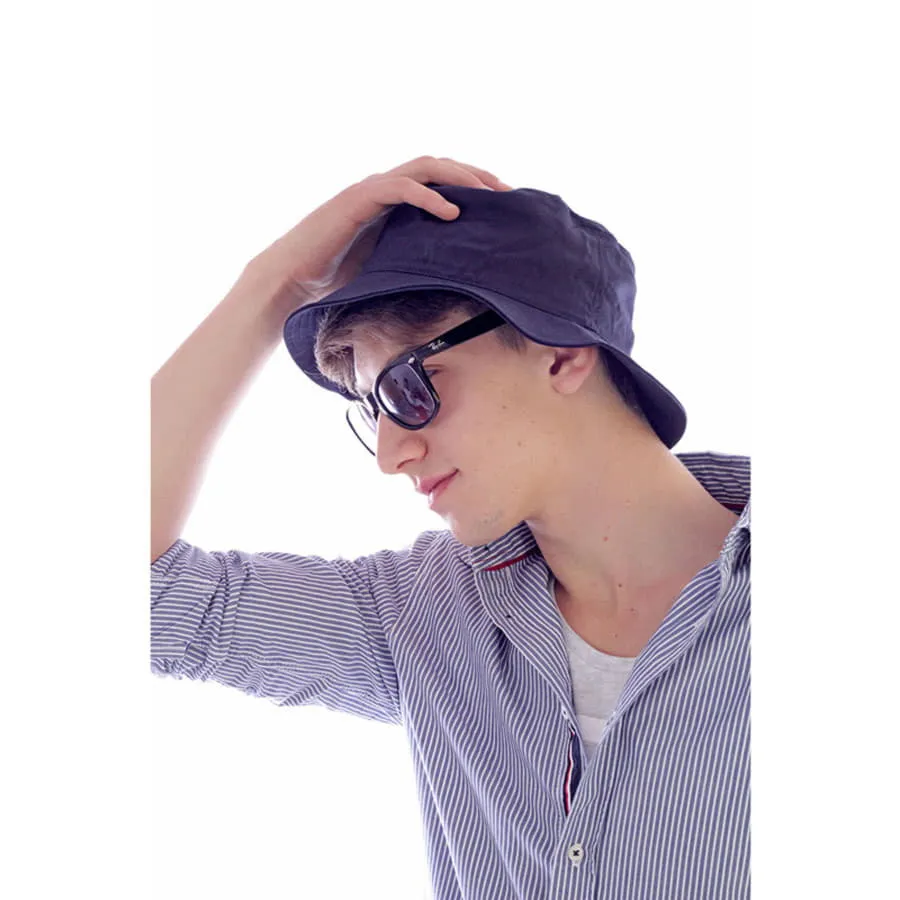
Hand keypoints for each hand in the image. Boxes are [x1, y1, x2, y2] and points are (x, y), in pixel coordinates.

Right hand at [241, 156, 512, 310]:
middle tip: (507, 193)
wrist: (294, 281)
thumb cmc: (337, 279)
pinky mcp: (358, 199)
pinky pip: (400, 188)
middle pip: (440, 166)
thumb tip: (454, 283)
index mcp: (394, 202)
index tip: (503, 203)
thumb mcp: (389, 269)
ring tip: (488, 195)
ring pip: (424, 168)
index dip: (473, 185)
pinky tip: (452, 213)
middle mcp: (385, 188)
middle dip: (477, 175)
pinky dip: (429, 197)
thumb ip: (416, 262)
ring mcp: (371, 190)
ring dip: (460, 177)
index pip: (441, 181)